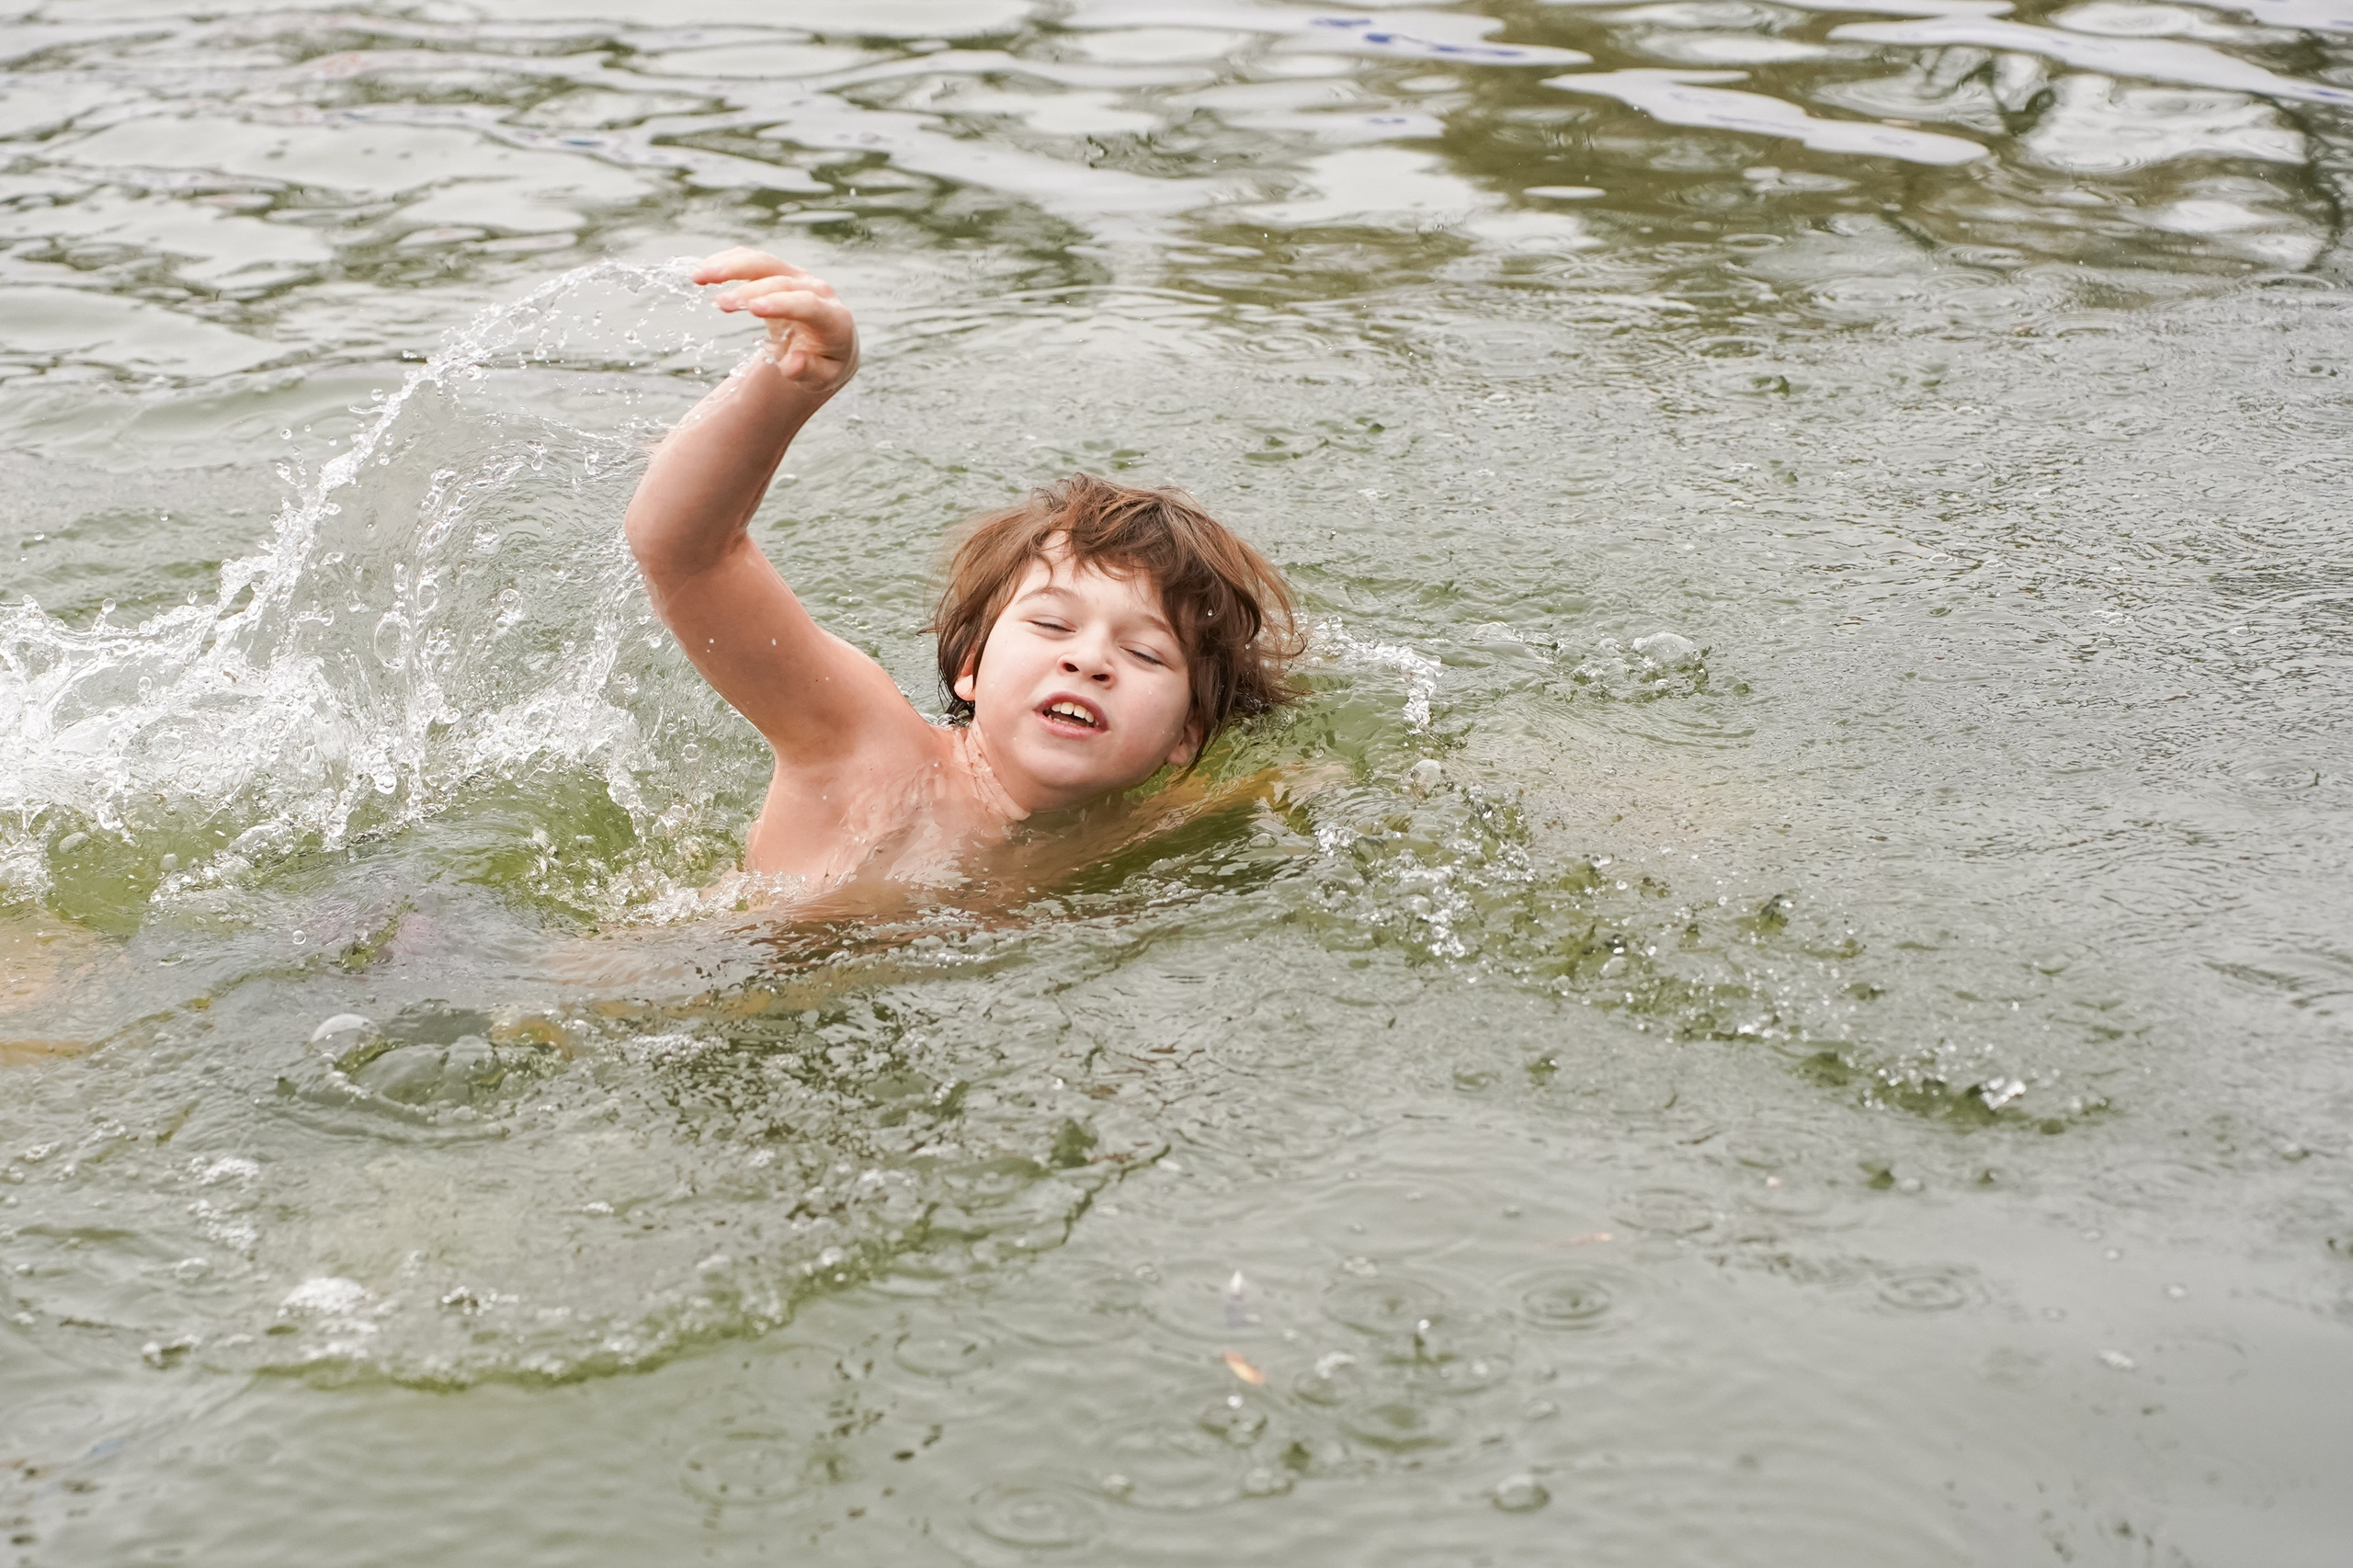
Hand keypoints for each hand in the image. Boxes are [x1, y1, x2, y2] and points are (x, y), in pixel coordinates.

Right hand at [693, 247, 859, 396]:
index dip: (782, 304)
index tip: (753, 308)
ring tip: (699, 277)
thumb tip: (792, 364)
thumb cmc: (824, 366)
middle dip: (749, 290)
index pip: (809, 305)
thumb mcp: (821, 378)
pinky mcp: (779, 272)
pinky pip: (752, 260)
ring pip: (764, 263)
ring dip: (731, 266)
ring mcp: (798, 278)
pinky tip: (704, 272)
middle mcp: (818, 291)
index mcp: (834, 319)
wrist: (828, 346)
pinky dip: (727, 262)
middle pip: (781, 280)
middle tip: (720, 304)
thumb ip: (810, 372)